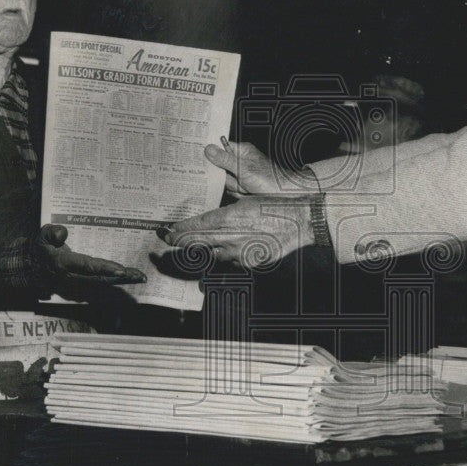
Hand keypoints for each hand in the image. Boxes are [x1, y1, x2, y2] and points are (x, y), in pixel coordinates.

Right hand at [36, 225, 145, 286]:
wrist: (32, 267)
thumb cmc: (41, 248)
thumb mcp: (41, 236)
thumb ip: (50, 232)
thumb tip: (63, 233)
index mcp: (63, 264)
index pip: (87, 267)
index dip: (105, 269)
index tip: (121, 270)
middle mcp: (73, 277)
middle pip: (101, 279)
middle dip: (121, 278)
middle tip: (139, 276)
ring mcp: (77, 284)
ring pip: (104, 283)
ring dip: (123, 281)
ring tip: (140, 277)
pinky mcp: (82, 285)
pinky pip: (102, 284)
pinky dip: (116, 281)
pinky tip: (131, 278)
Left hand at [164, 196, 312, 266]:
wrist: (299, 220)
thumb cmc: (274, 206)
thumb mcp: (245, 202)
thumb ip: (224, 215)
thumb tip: (207, 221)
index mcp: (228, 219)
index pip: (195, 227)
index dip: (179, 231)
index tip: (167, 232)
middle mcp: (231, 238)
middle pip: (197, 244)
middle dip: (181, 242)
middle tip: (168, 239)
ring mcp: (240, 254)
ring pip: (212, 255)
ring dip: (203, 251)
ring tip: (193, 248)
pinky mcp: (250, 263)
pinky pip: (231, 262)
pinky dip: (226, 257)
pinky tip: (224, 252)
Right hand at [206, 140, 318, 196]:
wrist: (282, 196)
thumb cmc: (269, 179)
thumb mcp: (243, 168)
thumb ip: (224, 159)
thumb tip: (208, 149)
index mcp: (242, 151)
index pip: (220, 148)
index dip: (212, 154)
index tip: (201, 156)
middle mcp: (240, 162)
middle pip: (220, 168)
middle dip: (229, 177)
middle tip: (239, 179)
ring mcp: (241, 175)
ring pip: (226, 182)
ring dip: (236, 187)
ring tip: (248, 187)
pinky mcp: (242, 187)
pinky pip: (231, 191)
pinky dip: (239, 194)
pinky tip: (249, 192)